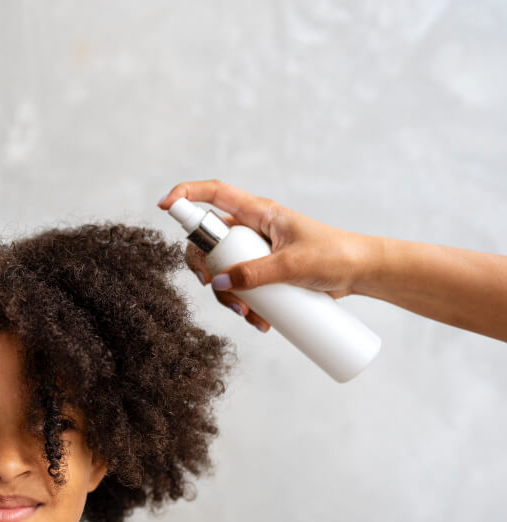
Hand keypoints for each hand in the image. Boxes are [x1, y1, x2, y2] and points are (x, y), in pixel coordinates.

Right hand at [157, 180, 380, 332]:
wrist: (363, 273)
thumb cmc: (336, 256)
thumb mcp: (293, 265)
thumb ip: (255, 274)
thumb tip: (218, 284)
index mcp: (259, 212)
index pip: (214, 193)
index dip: (186, 195)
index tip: (165, 206)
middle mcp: (252, 229)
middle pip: (208, 242)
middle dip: (204, 269)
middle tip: (213, 289)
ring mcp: (256, 252)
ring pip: (221, 270)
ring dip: (225, 295)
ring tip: (247, 315)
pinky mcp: (264, 272)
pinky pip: (240, 287)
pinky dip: (243, 305)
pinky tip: (259, 321)